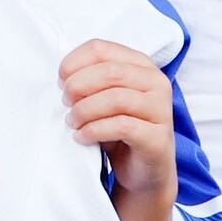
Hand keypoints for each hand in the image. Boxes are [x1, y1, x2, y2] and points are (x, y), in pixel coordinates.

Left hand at [61, 38, 173, 203]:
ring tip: (72, 121)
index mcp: (141, 65)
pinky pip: (122, 126)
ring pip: (116, 98)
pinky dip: (94, 130)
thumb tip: (63, 77)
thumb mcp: (104, 99)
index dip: (75, 62)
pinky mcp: (158, 137)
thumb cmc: (120, 131)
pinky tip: (82, 137)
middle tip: (65, 102)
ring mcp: (161, 109)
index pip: (102, 48)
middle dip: (78, 86)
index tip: (60, 80)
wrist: (143, 171)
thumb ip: (91, 81)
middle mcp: (157, 82)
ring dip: (85, 110)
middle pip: (109, 71)